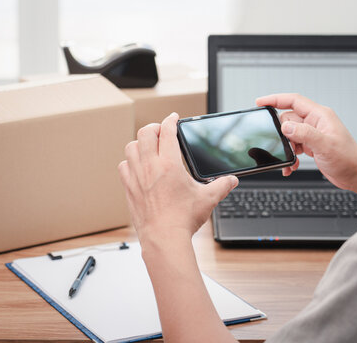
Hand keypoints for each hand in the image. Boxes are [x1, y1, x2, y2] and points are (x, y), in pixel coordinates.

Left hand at [118, 112, 238, 241]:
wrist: (163, 238)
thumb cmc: (183, 219)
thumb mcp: (207, 199)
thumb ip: (222, 185)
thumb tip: (232, 180)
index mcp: (170, 164)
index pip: (167, 131)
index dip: (171, 120)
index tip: (173, 118)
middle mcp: (150, 166)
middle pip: (145, 132)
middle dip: (155, 127)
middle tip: (161, 131)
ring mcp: (136, 176)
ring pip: (131, 146)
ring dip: (141, 142)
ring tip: (149, 145)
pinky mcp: (129, 188)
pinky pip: (124, 166)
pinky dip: (130, 161)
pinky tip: (138, 165)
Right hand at [256, 94, 356, 198]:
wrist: (356, 175)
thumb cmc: (348, 159)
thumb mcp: (325, 145)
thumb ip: (305, 134)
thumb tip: (285, 127)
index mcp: (320, 116)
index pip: (294, 100)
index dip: (275, 99)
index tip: (260, 102)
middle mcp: (315, 122)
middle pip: (288, 119)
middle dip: (281, 134)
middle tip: (283, 145)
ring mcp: (313, 134)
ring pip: (289, 134)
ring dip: (286, 148)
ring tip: (291, 160)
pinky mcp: (311, 145)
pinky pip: (293, 146)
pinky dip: (290, 156)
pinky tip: (291, 165)